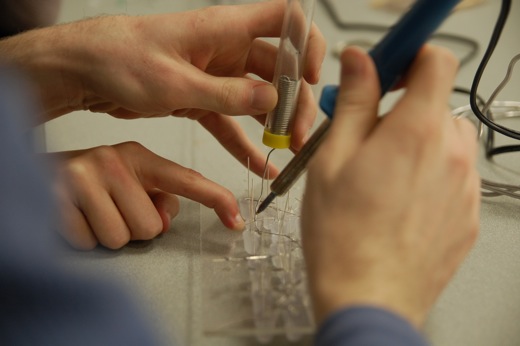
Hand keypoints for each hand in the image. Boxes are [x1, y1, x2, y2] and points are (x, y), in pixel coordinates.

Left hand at [2, 0, 325, 173]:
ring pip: (258, 98)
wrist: (83, 71)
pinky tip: (258, 165)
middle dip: (293, 102)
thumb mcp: (174, 82)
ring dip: (274, 124)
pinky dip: (244, 143)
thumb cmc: (118, 59)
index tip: (311, 75)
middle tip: (298, 135)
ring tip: (288, 151)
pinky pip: (231, 121)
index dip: (306, 42)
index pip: (284, 19)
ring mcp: (216, 75)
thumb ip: (226, 94)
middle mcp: (226, 48)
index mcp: (224, 28)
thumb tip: (272, 101)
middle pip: (277, 70)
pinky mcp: (201, 98)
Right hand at [50, 142, 244, 249]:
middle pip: (150, 227)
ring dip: (108, 235)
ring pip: (121, 239)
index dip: (216, 200)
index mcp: (138, 157)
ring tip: (93, 213)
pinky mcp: (57, 197)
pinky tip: (75, 217)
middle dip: (134, 229)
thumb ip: (157, 197)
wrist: (39, 175)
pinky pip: (89, 242)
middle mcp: (113, 160)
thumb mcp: (130, 181)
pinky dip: (84, 239)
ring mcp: (84, 177)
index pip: (186, 180)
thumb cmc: (92, 184)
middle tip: (113, 210)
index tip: (237, 220)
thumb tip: (164, 217)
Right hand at [301, 46, 479, 326]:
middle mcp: (451, 156)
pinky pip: (454, 177)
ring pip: (447, 142)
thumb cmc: (343, 235)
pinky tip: (397, 204)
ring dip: (419, 145)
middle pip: (438, 105)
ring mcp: (465, 188)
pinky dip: (430, 177)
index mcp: (415, 133)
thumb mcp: (332, 157)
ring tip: (381, 177)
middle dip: (404, 111)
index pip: (437, 62)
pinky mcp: (468, 216)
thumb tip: (361, 62)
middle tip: (368, 137)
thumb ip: (355, 102)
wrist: (368, 298)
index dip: (412, 57)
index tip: (390, 71)